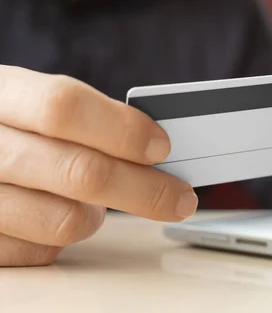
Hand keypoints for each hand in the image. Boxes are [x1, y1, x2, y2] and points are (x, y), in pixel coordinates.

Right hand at [0, 65, 197, 266]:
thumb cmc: (16, 127)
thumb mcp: (36, 103)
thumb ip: (90, 118)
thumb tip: (157, 147)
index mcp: (2, 94)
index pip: (64, 107)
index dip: (122, 129)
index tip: (162, 147)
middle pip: (80, 172)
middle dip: (145, 189)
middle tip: (179, 197)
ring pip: (66, 220)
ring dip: (98, 215)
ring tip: (96, 199)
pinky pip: (42, 251)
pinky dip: (62, 238)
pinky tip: (58, 213)